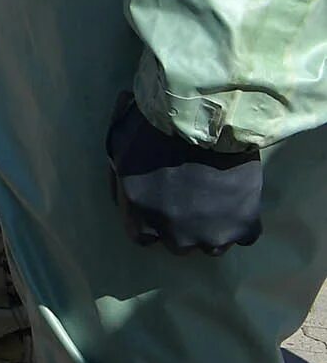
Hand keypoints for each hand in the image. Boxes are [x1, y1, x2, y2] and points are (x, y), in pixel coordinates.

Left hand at [106, 95, 263, 254]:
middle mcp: (173, 231)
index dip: (152, 223)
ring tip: (218, 203)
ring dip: (213, 229)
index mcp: (139, 212)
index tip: (162, 209)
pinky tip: (239, 202)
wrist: (205, 116)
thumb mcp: (119, 145)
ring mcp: (210, 233)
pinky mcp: (243, 226)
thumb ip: (118, 173)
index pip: (142, 237)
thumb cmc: (155, 123)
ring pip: (212, 245)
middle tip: (192, 201)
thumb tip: (120, 188)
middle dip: (182, 228)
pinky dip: (242, 221)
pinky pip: (244, 235)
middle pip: (178, 243)